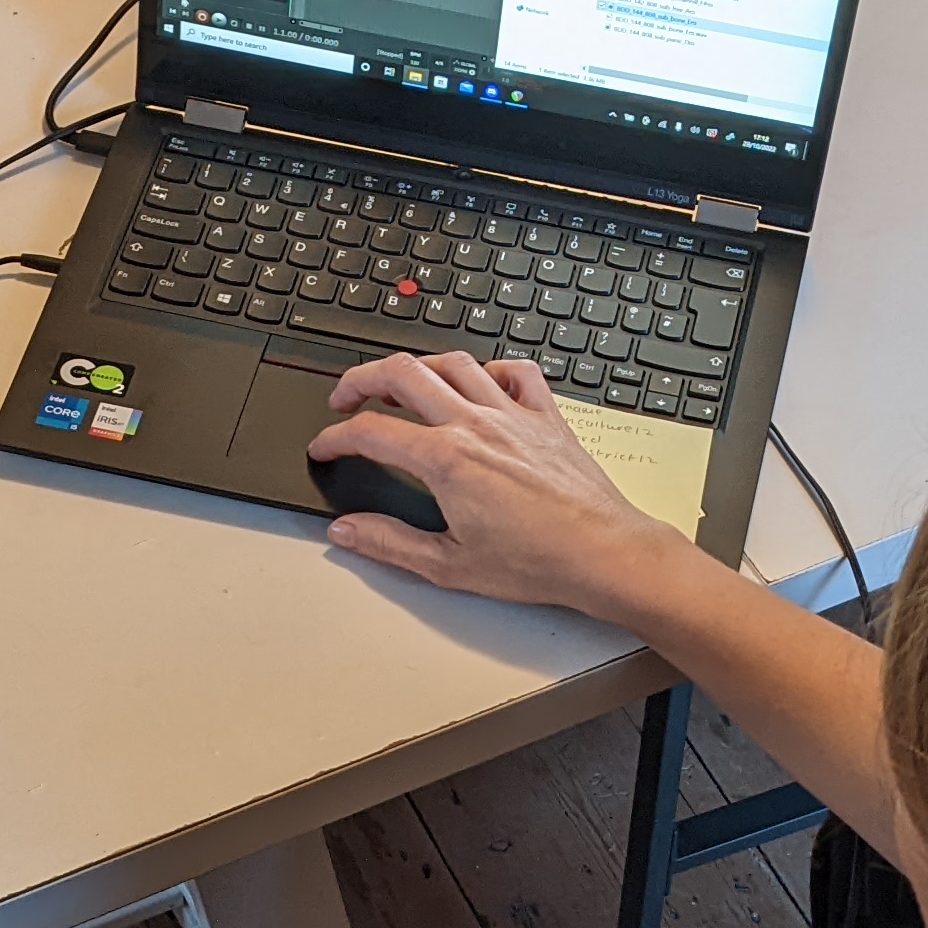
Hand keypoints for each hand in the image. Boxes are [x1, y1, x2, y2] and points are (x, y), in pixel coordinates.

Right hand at [305, 350, 687, 612]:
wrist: (602, 554)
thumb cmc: (538, 562)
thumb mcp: (449, 564)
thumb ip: (388, 543)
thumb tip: (348, 531)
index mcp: (446, 460)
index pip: (370, 431)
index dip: (335, 436)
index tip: (325, 446)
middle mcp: (476, 425)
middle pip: (403, 373)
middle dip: (361, 379)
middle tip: (346, 397)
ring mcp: (513, 415)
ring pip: (454, 362)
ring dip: (418, 367)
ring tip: (402, 382)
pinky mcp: (546, 417)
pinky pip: (515, 372)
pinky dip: (490, 371)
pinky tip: (481, 385)